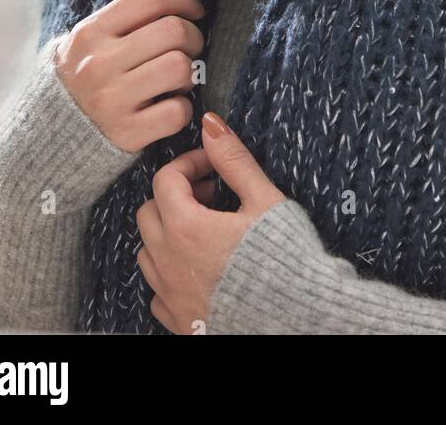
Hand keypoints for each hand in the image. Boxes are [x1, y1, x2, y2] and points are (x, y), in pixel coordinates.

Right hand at [53, 0, 206, 152]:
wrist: (55, 131)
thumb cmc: (88, 72)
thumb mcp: (99, 35)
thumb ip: (132, 5)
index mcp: (92, 31)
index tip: (195, 11)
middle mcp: (98, 63)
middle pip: (174, 31)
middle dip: (194, 37)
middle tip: (189, 47)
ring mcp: (111, 100)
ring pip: (180, 68)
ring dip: (189, 73)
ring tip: (177, 77)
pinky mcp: (126, 133)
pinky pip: (178, 112)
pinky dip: (182, 109)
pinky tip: (167, 106)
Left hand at [136, 111, 286, 333]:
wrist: (299, 318)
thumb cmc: (285, 259)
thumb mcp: (264, 200)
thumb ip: (233, 160)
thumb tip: (211, 124)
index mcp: (186, 228)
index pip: (166, 179)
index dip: (189, 164)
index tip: (212, 166)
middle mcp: (169, 262)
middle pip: (148, 212)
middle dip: (175, 195)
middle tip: (210, 195)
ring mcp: (171, 294)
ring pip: (147, 251)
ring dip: (168, 232)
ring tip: (205, 230)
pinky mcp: (179, 320)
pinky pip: (157, 291)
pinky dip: (169, 272)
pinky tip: (198, 266)